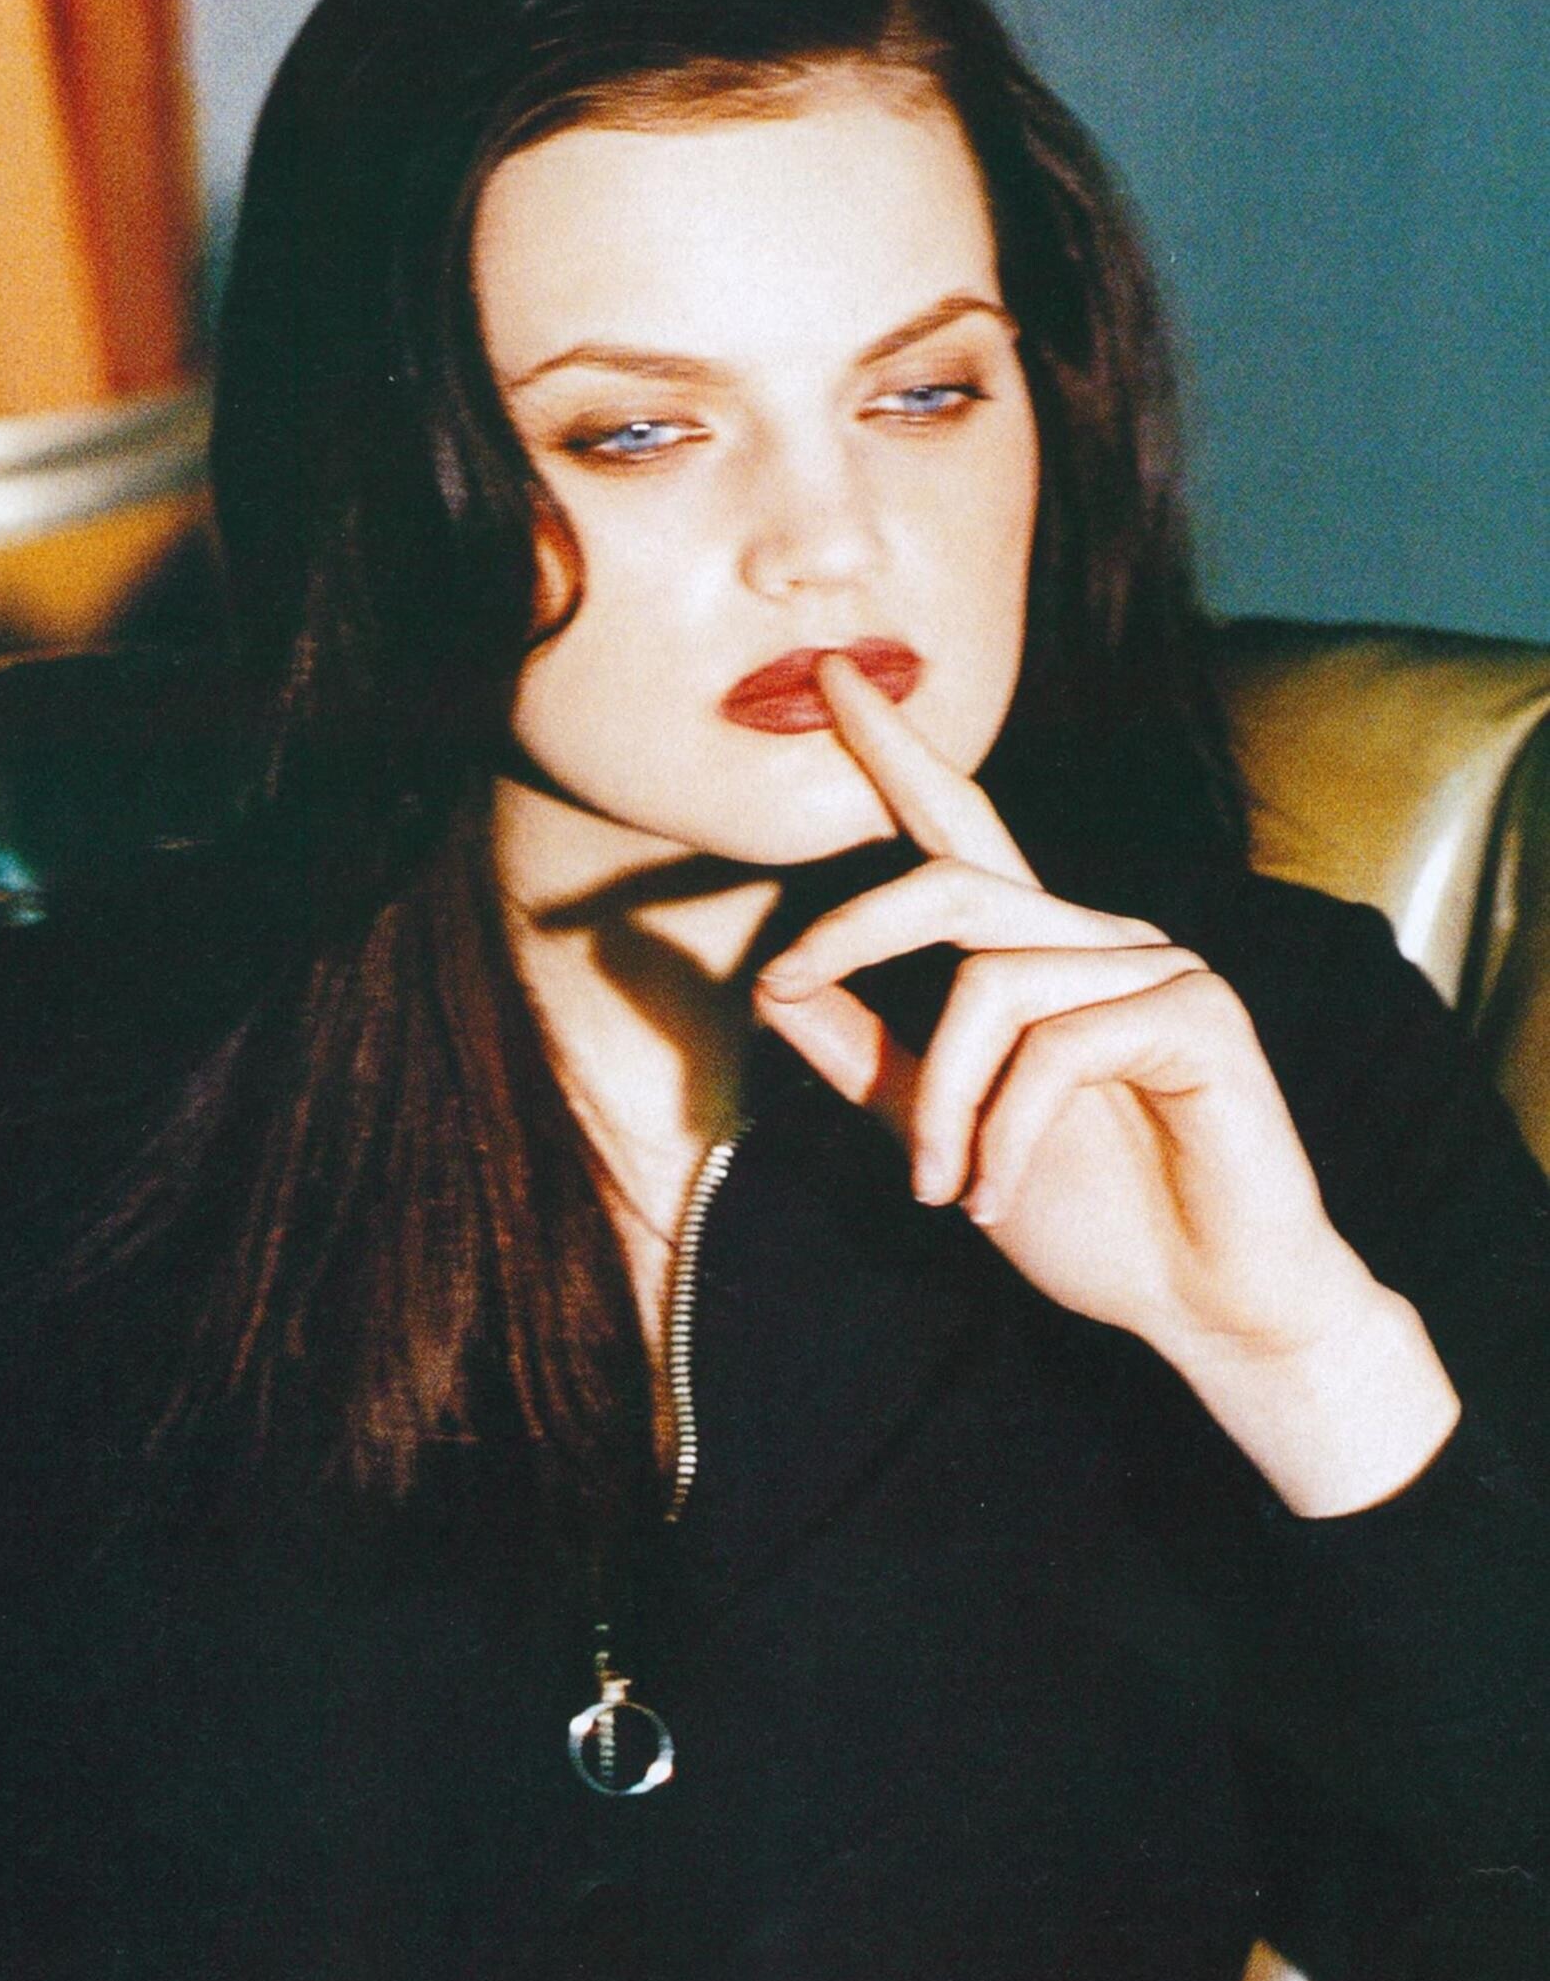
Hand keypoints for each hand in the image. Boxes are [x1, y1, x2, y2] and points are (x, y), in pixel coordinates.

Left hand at [749, 652, 1459, 1515]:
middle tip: (781, 990)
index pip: (958, 830)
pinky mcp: (1200, 1017)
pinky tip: (996, 1198)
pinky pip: (1056, 1046)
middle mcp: (1099, 942)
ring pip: (989, 986)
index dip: (894, 753)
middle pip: (949, 886)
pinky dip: (1003, 1134)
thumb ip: (867, 1059)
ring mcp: (1159, 969)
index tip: (827, 676)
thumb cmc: (1091, 1220)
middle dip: (848, 933)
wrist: (1204, 1304)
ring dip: (937, 1104)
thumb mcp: (942, 1136)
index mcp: (1037, 958)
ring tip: (944, 1191)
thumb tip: (776, 983)